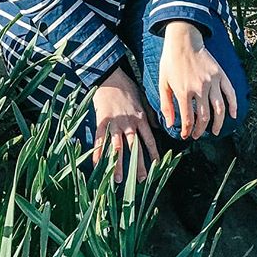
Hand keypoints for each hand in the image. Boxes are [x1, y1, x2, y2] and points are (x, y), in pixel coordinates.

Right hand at [92, 66, 159, 183]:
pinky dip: (98, 153)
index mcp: (140, 118)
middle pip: (135, 148)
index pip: (149, 140)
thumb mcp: (142, 99)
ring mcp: (115, 123)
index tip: (157, 167)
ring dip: (118, 165)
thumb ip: (150, 114)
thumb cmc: (126, 87)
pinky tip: (97, 164)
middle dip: (138, 165)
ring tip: (118, 180)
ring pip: (118, 148)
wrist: (110, 76)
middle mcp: (129, 123)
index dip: (153, 155)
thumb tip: (159, 126)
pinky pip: (100, 140)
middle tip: (141, 180)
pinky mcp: (102, 121)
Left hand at [158, 21, 236, 139]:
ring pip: (219, 109)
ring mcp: (212, 81)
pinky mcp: (220, 75)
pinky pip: (230, 93)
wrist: (183, 40)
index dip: (187, 130)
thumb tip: (170, 124)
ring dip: (218, 123)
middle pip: (204, 117)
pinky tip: (233, 115)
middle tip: (198, 135)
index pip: (188, 119)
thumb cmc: (170, 62)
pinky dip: (234, 106)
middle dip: (201, 130)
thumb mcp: (163, 82)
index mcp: (184, 91)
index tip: (186, 135)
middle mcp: (200, 88)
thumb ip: (166, 104)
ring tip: (215, 131)